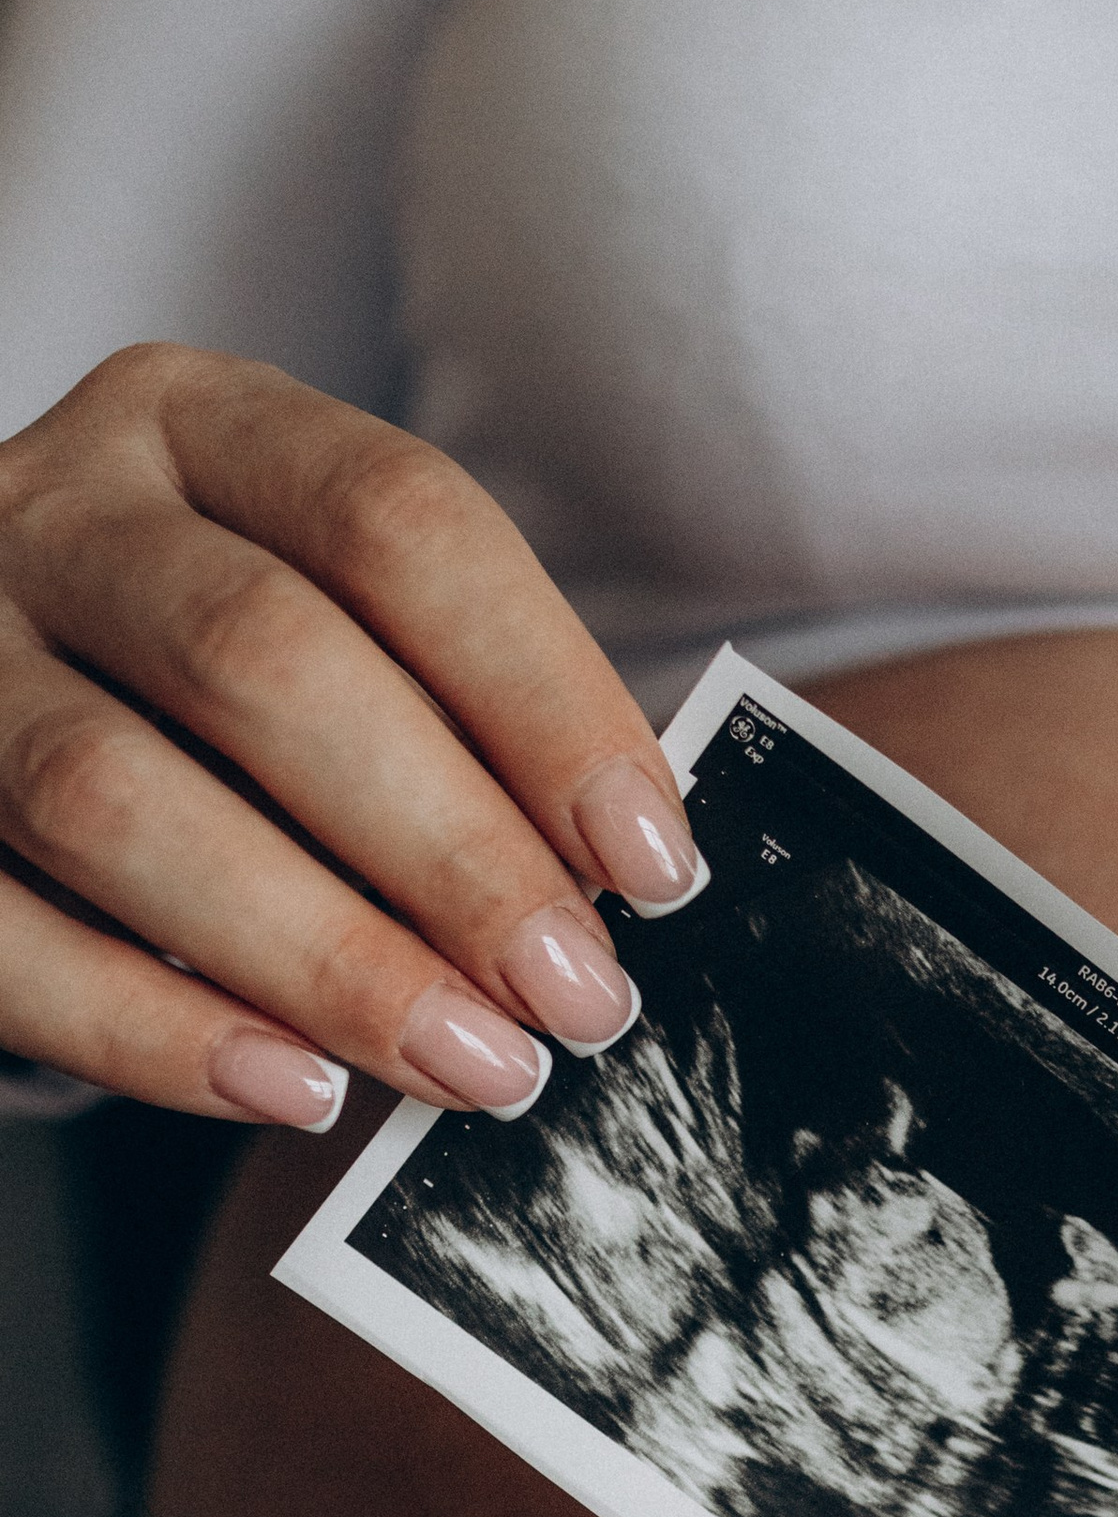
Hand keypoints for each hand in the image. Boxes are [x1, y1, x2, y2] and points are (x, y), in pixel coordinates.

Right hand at [0, 347, 704, 1128]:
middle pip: (261, 658)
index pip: (398, 522)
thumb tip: (632, 882)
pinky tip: (299, 1090)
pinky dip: (158, 1033)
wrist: (4, 724)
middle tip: (577, 997)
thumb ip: (464, 722)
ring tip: (475, 1066)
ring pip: (114, 797)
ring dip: (324, 957)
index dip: (544, 698)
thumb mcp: (343, 642)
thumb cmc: (223, 704)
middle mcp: (58, 509)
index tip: (654, 864)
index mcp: (202, 426)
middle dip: (450, 849)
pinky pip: (7, 938)